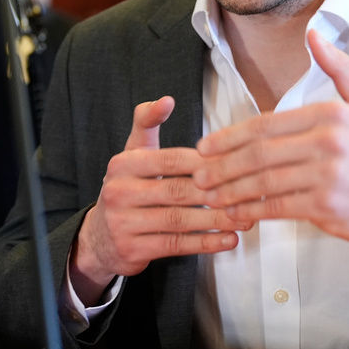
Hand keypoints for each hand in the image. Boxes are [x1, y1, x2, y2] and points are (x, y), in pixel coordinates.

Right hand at [70, 97, 247, 304]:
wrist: (100, 238)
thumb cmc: (129, 188)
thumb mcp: (132, 153)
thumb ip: (148, 124)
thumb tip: (166, 99)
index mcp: (123, 164)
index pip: (170, 159)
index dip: (204, 163)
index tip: (234, 164)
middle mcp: (119, 192)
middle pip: (178, 191)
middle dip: (217, 192)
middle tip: (249, 192)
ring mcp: (123, 223)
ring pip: (180, 220)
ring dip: (217, 220)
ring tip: (246, 218)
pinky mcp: (132, 249)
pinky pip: (176, 245)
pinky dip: (206, 243)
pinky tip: (229, 239)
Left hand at [194, 30, 348, 262]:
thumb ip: (339, 69)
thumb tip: (315, 33)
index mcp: (331, 113)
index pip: (266, 123)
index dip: (230, 136)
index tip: (207, 147)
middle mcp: (328, 141)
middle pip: (258, 152)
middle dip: (221, 164)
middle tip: (197, 173)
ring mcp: (327, 175)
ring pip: (262, 181)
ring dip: (230, 190)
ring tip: (209, 196)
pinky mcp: (327, 206)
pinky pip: (277, 207)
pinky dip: (252, 211)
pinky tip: (237, 215)